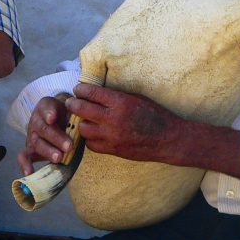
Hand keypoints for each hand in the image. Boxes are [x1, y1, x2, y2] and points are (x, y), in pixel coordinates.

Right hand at [19, 95, 73, 174]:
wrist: (58, 119)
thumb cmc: (67, 114)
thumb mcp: (72, 108)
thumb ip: (77, 114)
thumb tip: (86, 122)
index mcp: (46, 106)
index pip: (46, 107)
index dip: (48, 113)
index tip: (52, 118)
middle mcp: (36, 120)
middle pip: (44, 129)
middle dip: (56, 138)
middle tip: (69, 146)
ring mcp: (32, 135)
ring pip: (37, 143)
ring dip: (48, 151)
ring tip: (59, 158)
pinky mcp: (29, 149)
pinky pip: (23, 156)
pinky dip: (25, 164)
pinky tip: (30, 172)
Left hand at [67, 83, 181, 161]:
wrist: (168, 139)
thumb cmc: (154, 114)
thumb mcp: (136, 98)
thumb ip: (115, 96)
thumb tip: (95, 92)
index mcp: (121, 102)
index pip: (91, 93)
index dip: (80, 90)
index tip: (78, 89)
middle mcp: (114, 118)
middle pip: (81, 110)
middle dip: (73, 104)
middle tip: (71, 102)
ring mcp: (112, 136)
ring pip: (83, 129)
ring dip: (81, 123)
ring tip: (83, 119)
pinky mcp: (113, 150)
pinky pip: (91, 145)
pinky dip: (90, 139)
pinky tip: (94, 134)